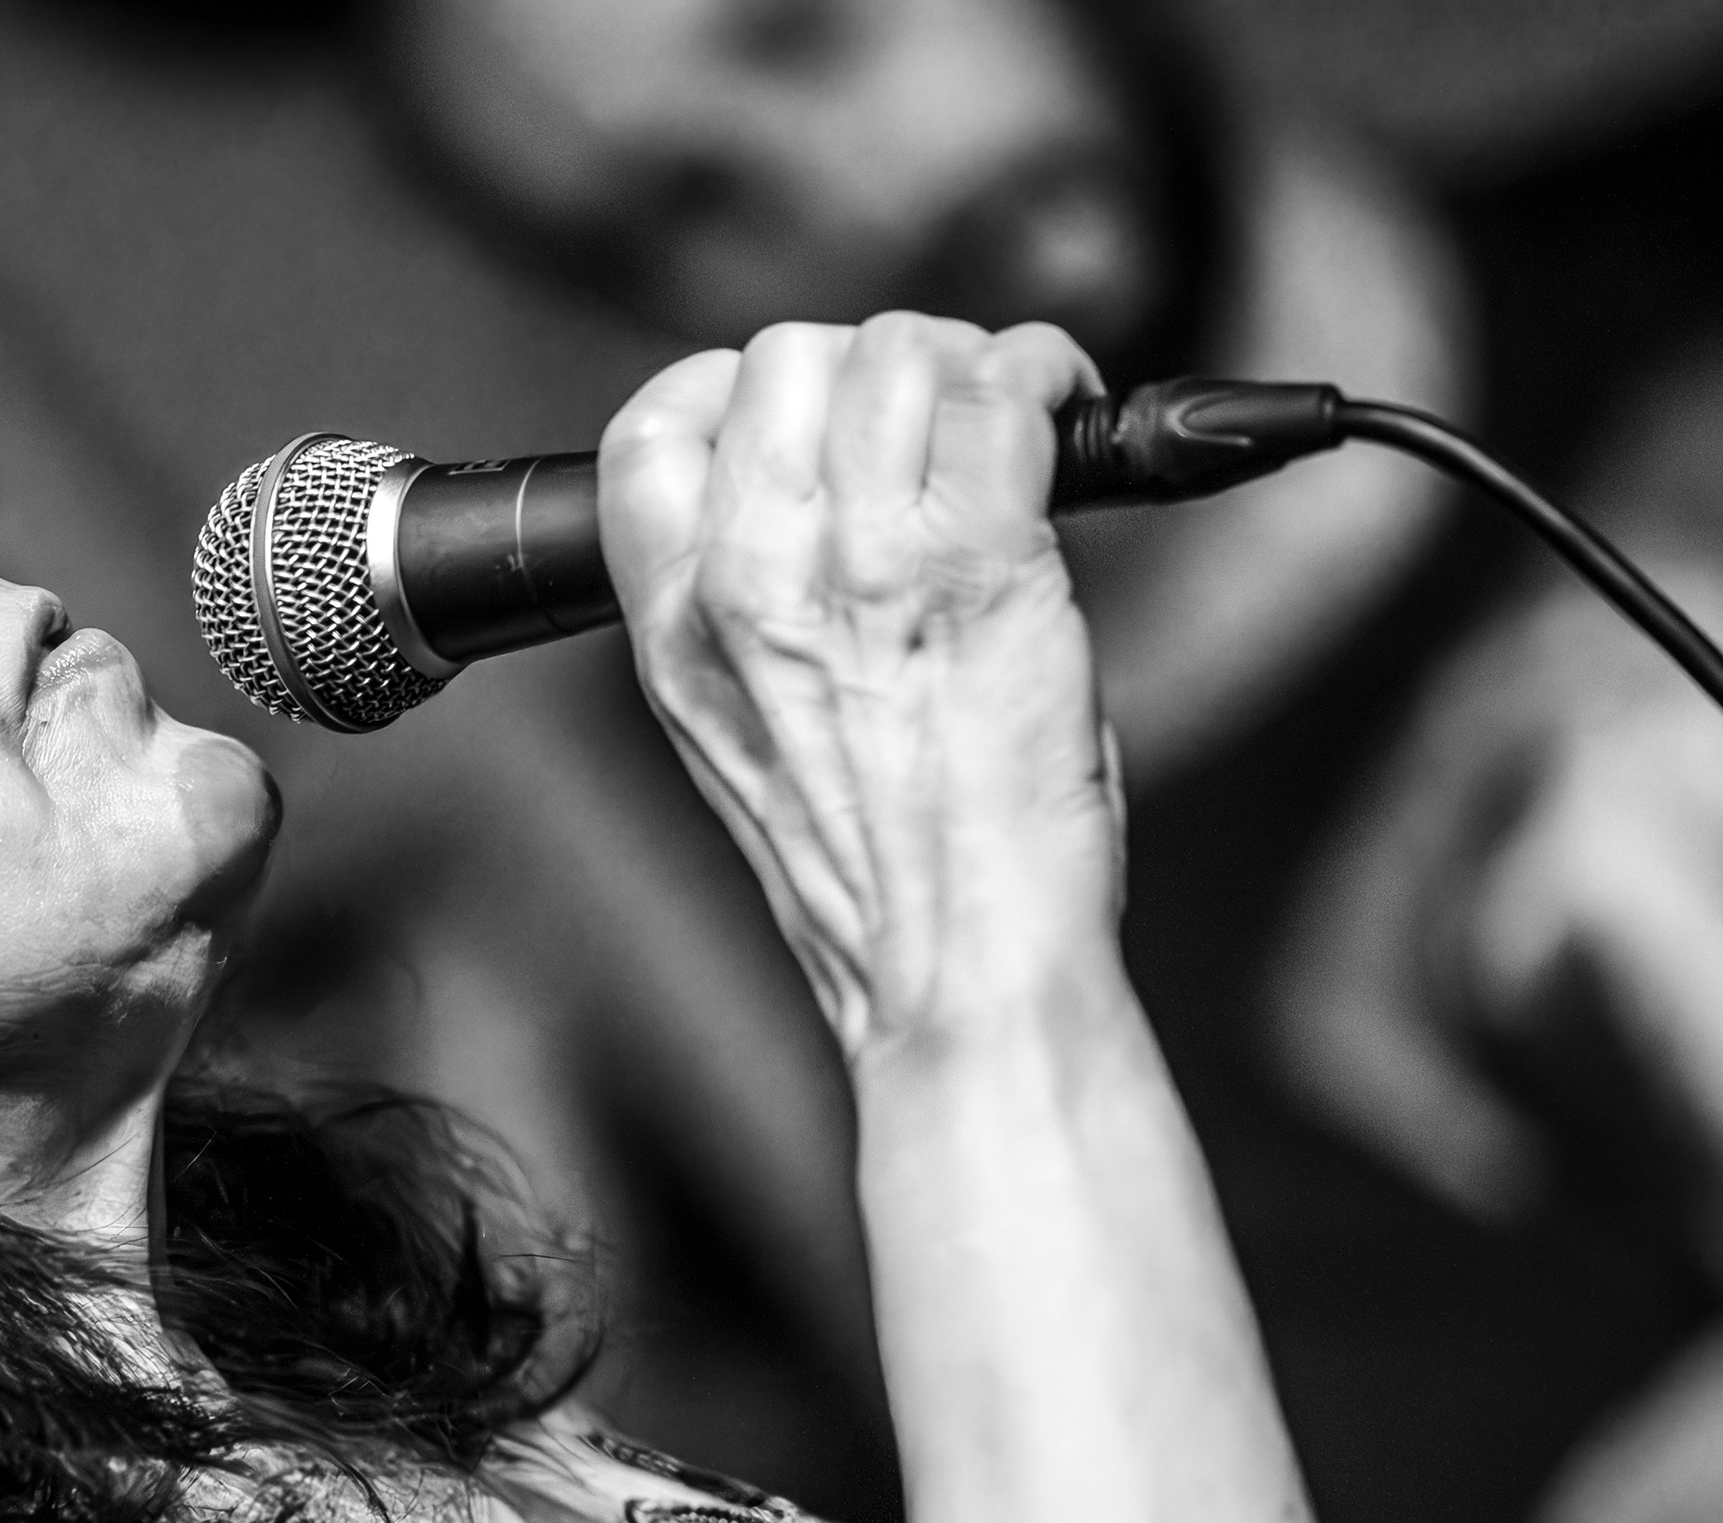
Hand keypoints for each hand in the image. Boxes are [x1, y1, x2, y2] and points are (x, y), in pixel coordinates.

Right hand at [598, 315, 1117, 1063]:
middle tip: (942, 433)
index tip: (817, 421)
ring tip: (1014, 428)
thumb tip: (854, 493)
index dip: (742, 390)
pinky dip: (1049, 378)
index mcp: (676, 629)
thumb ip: (766, 610)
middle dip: (876, 371)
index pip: (653, 428)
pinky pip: (1005, 390)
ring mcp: (859, 561)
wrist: (958, 970)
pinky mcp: (977, 559)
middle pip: (787, 356)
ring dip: (969, 367)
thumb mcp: (751, 742)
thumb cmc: (886, 886)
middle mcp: (748, 577)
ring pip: (899, 353)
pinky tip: (1069, 419)